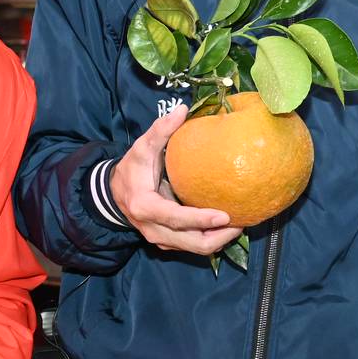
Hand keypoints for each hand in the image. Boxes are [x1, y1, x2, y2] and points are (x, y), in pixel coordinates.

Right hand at [112, 107, 238, 255]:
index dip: (201, 220)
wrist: (115, 194)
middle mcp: (153, 229)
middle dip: (220, 236)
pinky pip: (193, 246)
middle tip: (243, 221)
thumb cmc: (132, 169)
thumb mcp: (141, 148)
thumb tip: (183, 109)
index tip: (225, 215)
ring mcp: (161, 240)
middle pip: (192, 243)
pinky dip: (212, 238)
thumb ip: (160, 129)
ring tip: (242, 223)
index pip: (176, 218)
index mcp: (146, 207)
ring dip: (220, 239)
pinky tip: (229, 225)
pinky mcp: (168, 243)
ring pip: (196, 249)